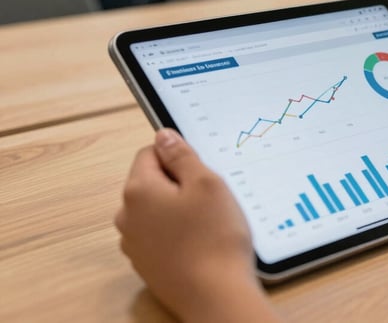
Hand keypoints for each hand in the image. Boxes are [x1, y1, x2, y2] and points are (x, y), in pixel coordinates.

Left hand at [115, 129, 281, 322]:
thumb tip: (163, 136)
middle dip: (179, 184)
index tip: (201, 170)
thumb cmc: (214, 237)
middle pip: (151, 182)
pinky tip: (201, 243)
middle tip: (210, 197)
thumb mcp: (206, 182)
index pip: (150, 152)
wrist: (215, 295)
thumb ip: (181, 155)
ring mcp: (134, 244)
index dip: (178, 156)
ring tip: (208, 223)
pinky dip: (178, 233)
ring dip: (178, 210)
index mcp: (138, 190)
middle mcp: (127, 216)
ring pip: (156, 210)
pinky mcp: (147, 264)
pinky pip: (160, 236)